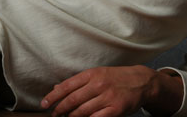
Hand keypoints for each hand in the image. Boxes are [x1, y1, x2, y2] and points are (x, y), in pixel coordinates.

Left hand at [41, 65, 164, 116]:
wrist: (141, 81)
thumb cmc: (116, 78)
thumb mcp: (97, 74)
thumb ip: (78, 82)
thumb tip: (56, 88)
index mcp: (92, 74)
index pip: (67, 86)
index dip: (53, 96)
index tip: (44, 104)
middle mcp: (98, 84)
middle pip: (72, 100)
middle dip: (60, 109)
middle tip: (54, 115)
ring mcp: (107, 97)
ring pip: (83, 111)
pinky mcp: (116, 109)